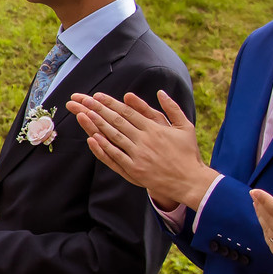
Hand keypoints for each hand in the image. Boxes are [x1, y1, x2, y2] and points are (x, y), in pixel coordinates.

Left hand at [70, 90, 209, 212]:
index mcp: (154, 128)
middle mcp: (144, 140)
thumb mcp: (185, 127)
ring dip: (96, 125)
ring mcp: (138, 155)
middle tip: (82, 100)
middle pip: (116, 121)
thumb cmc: (188, 153)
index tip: (97, 96)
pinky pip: (115, 157)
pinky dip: (103, 147)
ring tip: (82, 114)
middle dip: (97, 109)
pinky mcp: (135, 170)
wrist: (190, 181)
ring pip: (113, 137)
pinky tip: (92, 138)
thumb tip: (160, 92)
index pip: (127, 112)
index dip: (111, 103)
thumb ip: (172, 108)